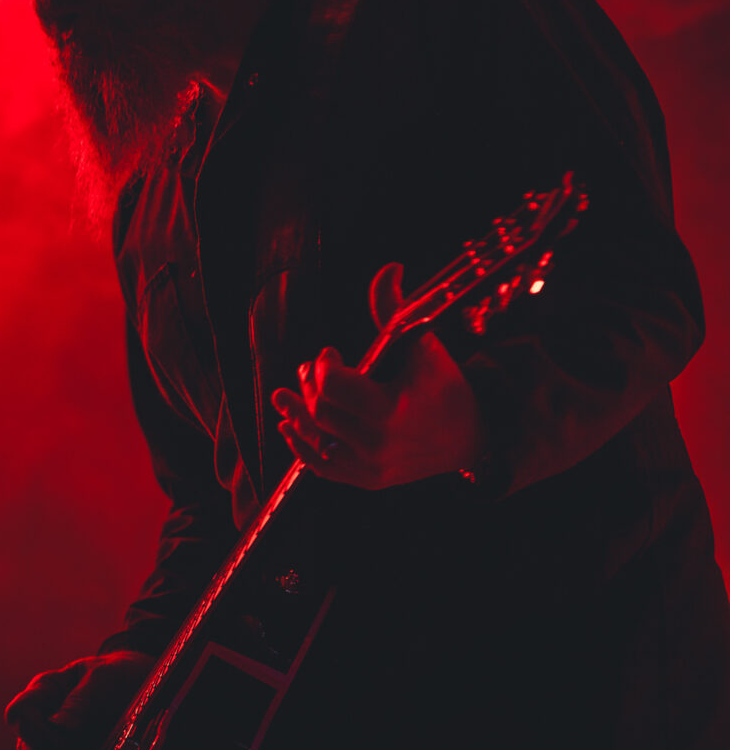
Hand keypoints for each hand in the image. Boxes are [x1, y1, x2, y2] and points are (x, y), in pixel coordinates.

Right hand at [5, 650, 153, 749]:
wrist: (143, 688)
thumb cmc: (116, 675)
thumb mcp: (103, 676)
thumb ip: (81, 701)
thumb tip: (59, 730)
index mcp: (46, 692)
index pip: (23, 708)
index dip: (24, 719)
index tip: (30, 724)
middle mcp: (48, 724)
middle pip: (30, 748)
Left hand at [270, 262, 485, 489]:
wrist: (469, 437)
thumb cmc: (445, 386)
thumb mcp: (424, 344)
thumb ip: (396, 308)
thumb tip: (388, 269)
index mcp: (391, 411)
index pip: (334, 389)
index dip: (324, 366)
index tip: (330, 353)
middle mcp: (377, 445)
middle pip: (321, 414)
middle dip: (308, 387)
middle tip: (308, 370)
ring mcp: (370, 468)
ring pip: (316, 443)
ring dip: (295, 416)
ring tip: (280, 396)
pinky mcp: (367, 480)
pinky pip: (323, 467)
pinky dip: (302, 447)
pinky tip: (289, 427)